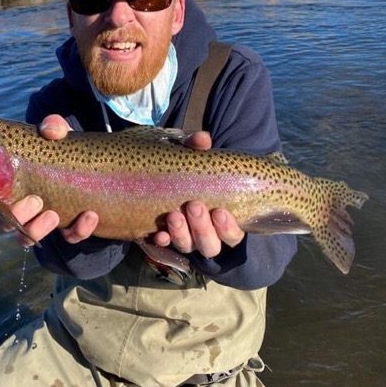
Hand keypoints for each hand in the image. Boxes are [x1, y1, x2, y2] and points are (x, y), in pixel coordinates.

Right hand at [0, 114, 99, 245]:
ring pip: (28, 238)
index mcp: (11, 185)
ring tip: (54, 215)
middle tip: (35, 200)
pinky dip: (79, 230)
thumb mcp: (58, 135)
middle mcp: (21, 208)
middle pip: (5, 223)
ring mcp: (43, 222)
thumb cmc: (62, 149)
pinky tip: (91, 215)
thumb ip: (54, 126)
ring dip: (38, 230)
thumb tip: (50, 130)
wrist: (95, 167)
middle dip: (18, 215)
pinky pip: (70, 237)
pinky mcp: (69, 229)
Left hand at [152, 131, 244, 257]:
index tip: (219, 211)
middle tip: (193, 205)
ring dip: (181, 234)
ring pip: (187, 246)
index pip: (232, 235)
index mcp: (220, 221)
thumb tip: (202, 139)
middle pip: (209, 245)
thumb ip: (197, 149)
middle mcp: (203, 234)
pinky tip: (159, 234)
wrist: (154, 176)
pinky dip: (162, 241)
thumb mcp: (191, 157)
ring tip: (173, 215)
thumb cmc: (186, 170)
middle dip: (202, 228)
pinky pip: (162, 247)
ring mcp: (183, 238)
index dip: (228, 228)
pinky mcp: (162, 237)